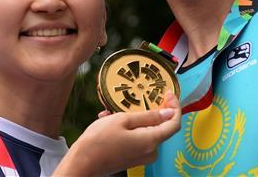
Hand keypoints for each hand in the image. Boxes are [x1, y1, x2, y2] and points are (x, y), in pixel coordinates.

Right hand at [56, 94, 181, 175]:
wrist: (82, 163)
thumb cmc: (99, 140)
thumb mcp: (123, 120)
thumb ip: (148, 116)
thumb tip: (169, 113)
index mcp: (151, 141)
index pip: (174, 123)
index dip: (175, 107)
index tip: (168, 94)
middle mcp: (150, 151)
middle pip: (161, 127)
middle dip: (150, 110)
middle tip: (138, 97)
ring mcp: (142, 156)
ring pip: (146, 131)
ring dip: (134, 117)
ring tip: (114, 109)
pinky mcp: (133, 158)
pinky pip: (138, 138)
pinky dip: (128, 127)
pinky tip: (110, 120)